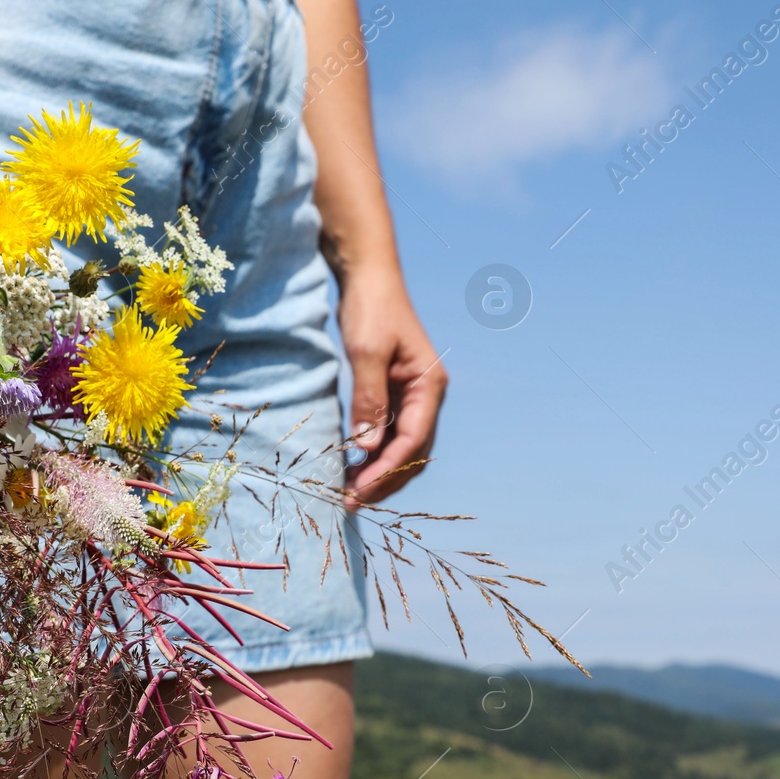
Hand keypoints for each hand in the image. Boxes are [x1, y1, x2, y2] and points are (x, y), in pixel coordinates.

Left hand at [339, 269, 446, 507]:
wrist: (368, 277)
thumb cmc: (371, 307)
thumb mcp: (367, 352)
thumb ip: (368, 399)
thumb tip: (366, 448)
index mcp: (430, 386)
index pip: (412, 442)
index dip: (387, 470)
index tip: (359, 492)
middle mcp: (427, 396)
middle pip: (412, 453)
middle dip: (385, 479)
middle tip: (351, 502)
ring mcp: (411, 396)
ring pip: (401, 448)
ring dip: (379, 472)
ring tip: (349, 491)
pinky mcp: (393, 394)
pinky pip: (387, 434)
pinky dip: (372, 454)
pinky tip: (351, 465)